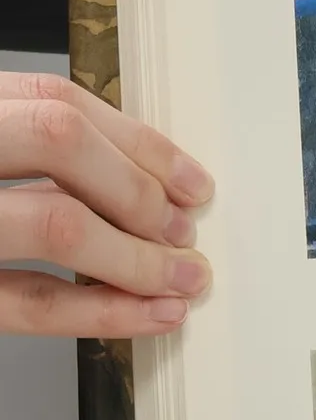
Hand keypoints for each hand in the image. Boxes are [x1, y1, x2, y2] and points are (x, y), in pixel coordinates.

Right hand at [1, 71, 213, 337]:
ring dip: (136, 257)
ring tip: (181, 279)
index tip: (190, 183)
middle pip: (59, 142)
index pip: (56, 104)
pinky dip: (100, 312)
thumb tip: (141, 182)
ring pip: (53, 223)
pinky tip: (147, 316)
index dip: (139, 145)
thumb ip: (21, 148)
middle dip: (139, 192)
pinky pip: (25, 302)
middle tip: (183, 234)